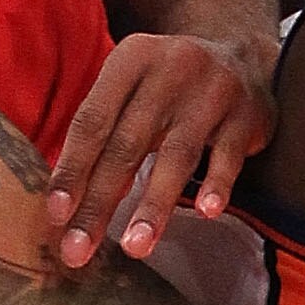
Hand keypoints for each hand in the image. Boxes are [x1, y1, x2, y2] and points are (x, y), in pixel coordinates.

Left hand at [47, 31, 279, 267]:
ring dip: (154, 205)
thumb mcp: (132, 89)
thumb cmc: (168, 86)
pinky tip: (206, 213)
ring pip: (177, 154)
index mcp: (131, 59)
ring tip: (135, 246)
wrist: (240, 54)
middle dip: (101, 202)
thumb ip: (104, 136)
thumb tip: (70, 206)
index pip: (93, 121)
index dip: (72, 170)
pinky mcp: (247, 114)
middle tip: (80, 250)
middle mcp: (171, 69)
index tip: (57, 216)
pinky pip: (229, 156)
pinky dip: (216, 185)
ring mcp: (213, 91)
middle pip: (127, 144)